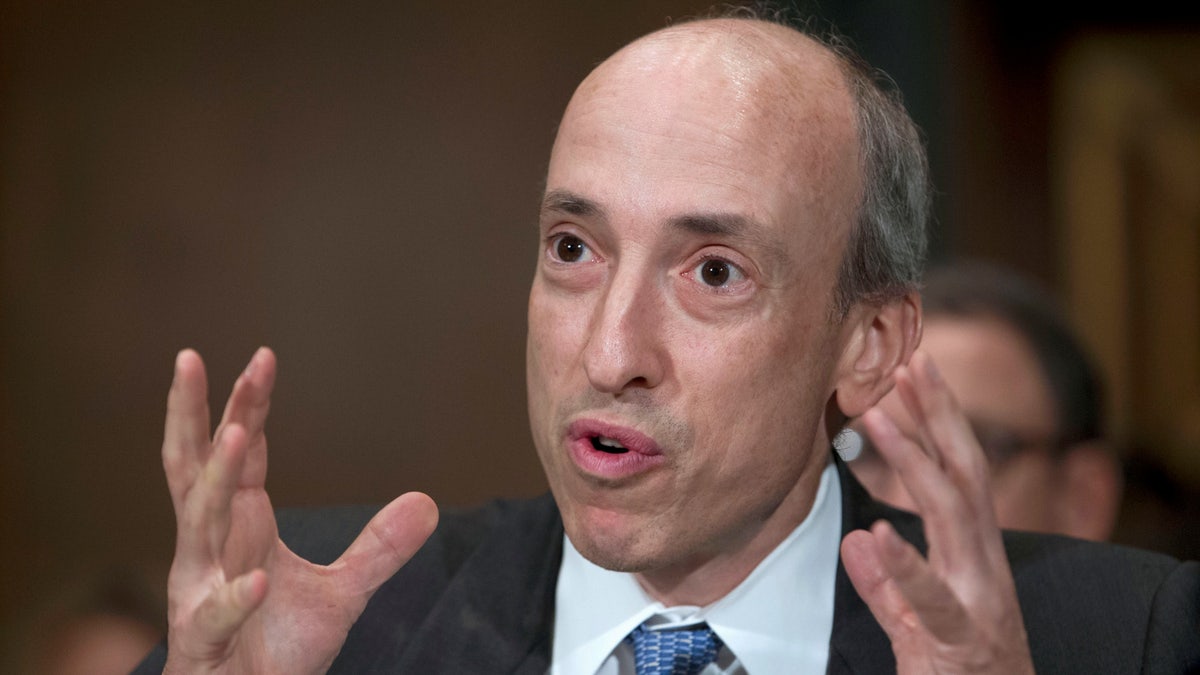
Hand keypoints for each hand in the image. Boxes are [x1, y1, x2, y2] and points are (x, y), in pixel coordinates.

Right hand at [161, 347, 437, 673]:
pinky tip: (262, 579)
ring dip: (216, 480)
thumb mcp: (341, 593)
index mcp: (238, 527)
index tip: (263, 359)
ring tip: (237, 434)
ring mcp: (198, 591)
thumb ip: (378, 548)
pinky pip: (218, 614)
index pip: (239, 454)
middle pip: (194, 468)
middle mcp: (209, 549)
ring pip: (198, 525)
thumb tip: (427, 502)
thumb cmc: (273, 647)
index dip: (246, 406)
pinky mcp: (203, 641)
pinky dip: (237, 597)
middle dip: (194, 414)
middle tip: (193, 357)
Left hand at [840, 350, 1033, 673]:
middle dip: (939, 414)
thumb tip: (856, 542)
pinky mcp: (958, 639)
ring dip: (912, 459)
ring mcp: (976, 598)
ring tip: (875, 414)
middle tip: (908, 359)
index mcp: (972, 556)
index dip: (938, 422)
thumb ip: (892, 584)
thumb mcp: (923, 619)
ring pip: (951, 514)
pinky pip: (931, 600)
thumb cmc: (964, 669)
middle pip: (964, 473)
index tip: (911, 372)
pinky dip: (904, 568)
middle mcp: (981, 566)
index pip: (958, 473)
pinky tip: (875, 538)